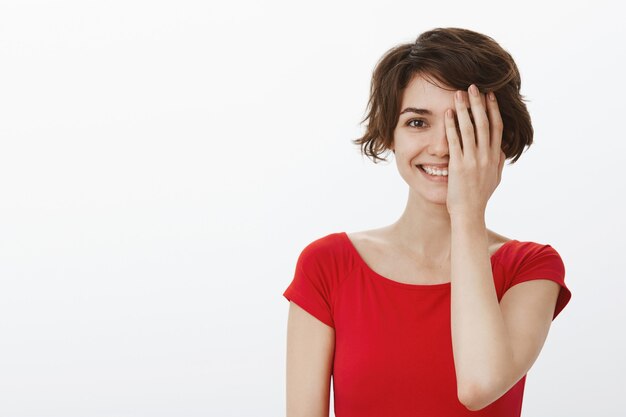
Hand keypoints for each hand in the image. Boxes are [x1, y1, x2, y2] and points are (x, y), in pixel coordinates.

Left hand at [444, 84, 505, 218]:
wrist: (469, 214)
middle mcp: (486, 156)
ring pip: (469, 129)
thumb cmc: (479, 198)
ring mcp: (473, 161)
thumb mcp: (494, 179)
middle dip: (479, 103)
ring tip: (458, 94)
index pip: (496, 127)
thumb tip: (502, 150)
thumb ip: (498, 163)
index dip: (493, 110)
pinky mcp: (458, 166)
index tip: (489, 95)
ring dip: (464, 109)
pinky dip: (451, 126)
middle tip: (473, 86)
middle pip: (484, 123)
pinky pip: (454, 141)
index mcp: (495, 157)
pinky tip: (447, 114)